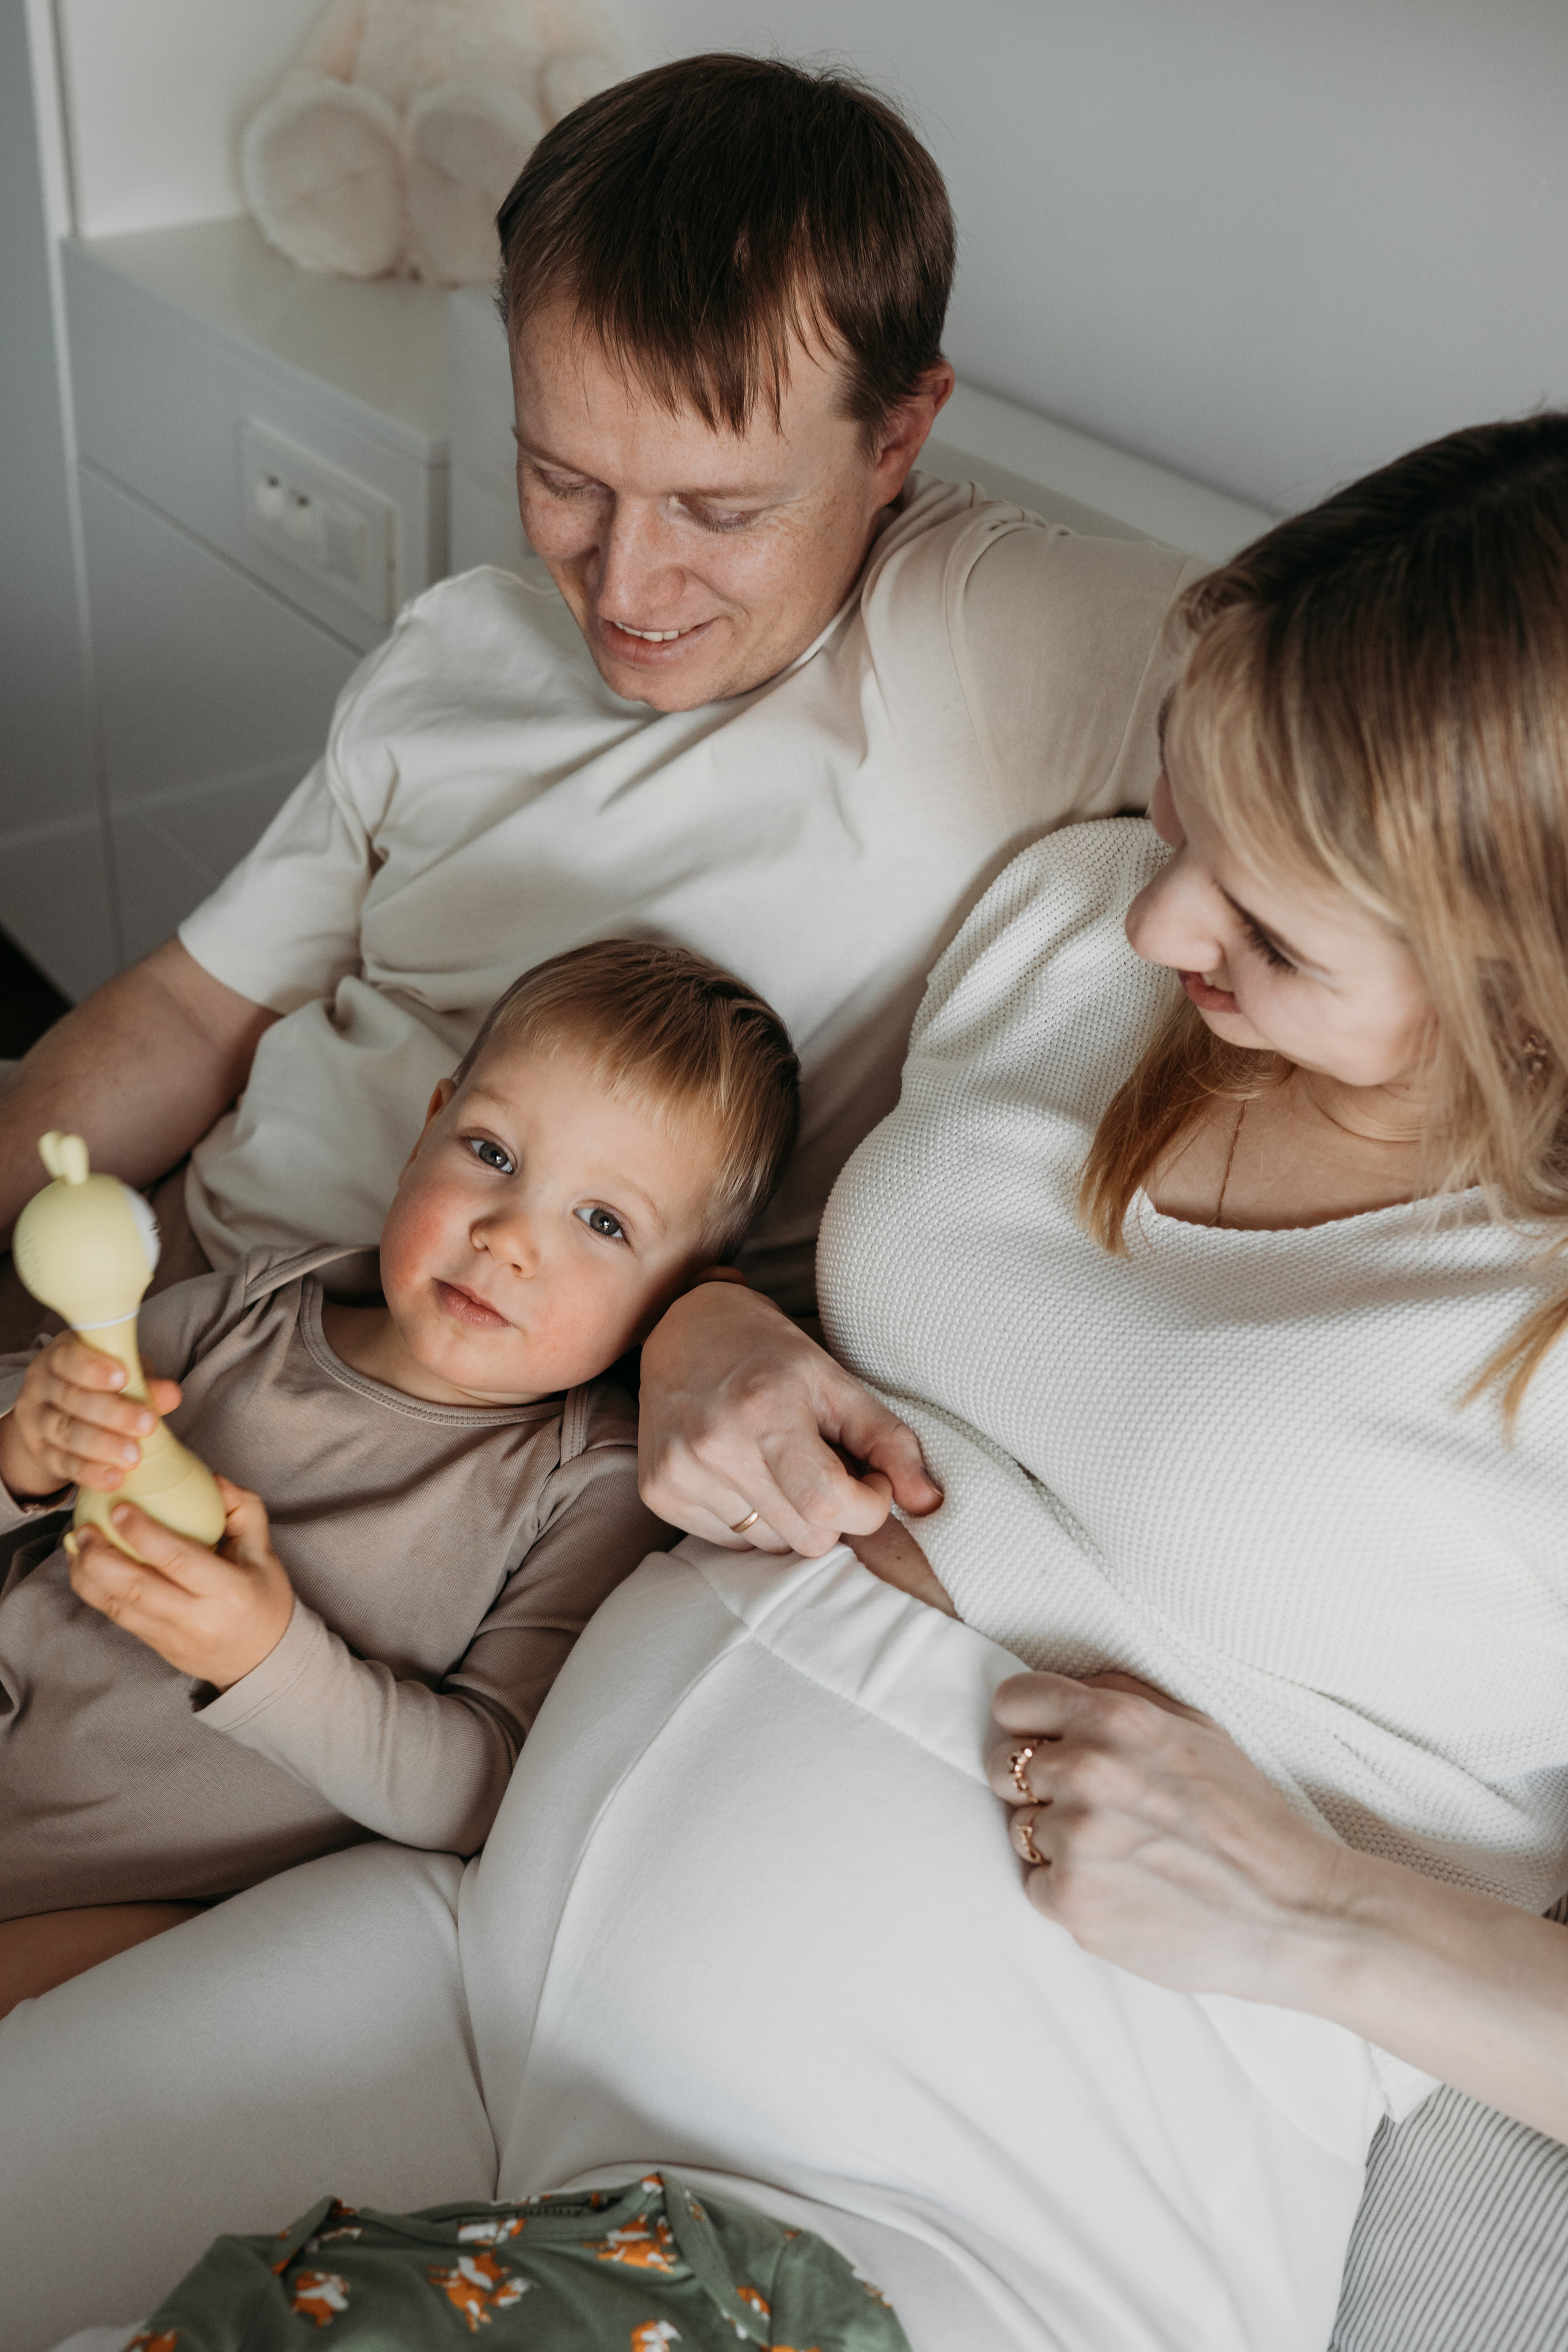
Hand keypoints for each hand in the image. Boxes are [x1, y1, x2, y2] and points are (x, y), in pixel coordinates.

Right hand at [0, 1334, 181, 1501]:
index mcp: (59, 1356)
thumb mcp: (118, 1374)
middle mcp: (41, 1386)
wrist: (54, 1418)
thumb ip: (142, 1381)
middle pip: (73, 1398)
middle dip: (112, 1412)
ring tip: (134, 1456)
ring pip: (67, 1433)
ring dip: (103, 1445)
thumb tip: (171, 1394)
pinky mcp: (41, 1453)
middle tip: (147, 1424)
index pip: (69, 1358)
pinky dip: (90, 1473)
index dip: (94, 1368)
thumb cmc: (96, 1386)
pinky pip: (63, 1463)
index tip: (123, 1377)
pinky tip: (113, 1478)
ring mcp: (36, 1421)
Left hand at [67, 1477, 293, 1689]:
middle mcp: (196, 1617)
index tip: (120, 1508)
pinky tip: (84, 1568)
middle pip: (136, 1587)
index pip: (177, 1559)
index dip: (143, 1534)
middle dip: (101, 1556)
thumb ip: (243, 1510)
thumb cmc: (263, 1598)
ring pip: (117, 1606)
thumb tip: (211, 1478)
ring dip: (87, 1575)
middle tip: (84, 1528)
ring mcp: (172, 1636)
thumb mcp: (264, 1552)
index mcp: (227, 1590)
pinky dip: (94, 1591)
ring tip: (76, 1544)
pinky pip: (117, 1616)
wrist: (261, 1660)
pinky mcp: (155, 1645)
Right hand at [638, 1280, 940, 1554]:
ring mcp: (680, 1471)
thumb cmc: (772, 1355)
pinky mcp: (657, 1491)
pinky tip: (742, 1471)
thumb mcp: (838, 1383)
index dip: (868, 1506)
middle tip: (824, 1468)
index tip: (870, 1479)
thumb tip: (930, 1504)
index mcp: (766, 1410)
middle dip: (831, 1513)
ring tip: (776, 1463)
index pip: (829, 1505)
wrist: (684, 1326)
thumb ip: (890, 1443)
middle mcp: (715, 1445)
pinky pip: (730, 1541)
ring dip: (789, 1517)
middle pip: (805, 1537)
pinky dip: (750, 1518)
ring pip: (770, 1545)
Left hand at [987, 1669, 1349, 2001]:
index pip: (1012, 1702)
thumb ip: (1121, 1697)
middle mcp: (1087, 1773)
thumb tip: (1064, 1686)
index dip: (1027, 1723)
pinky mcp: (1073, 1903)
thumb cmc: (1247, 1818)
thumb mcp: (1196, 1727)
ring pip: (1020, 1830)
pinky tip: (1121, 1890)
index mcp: (1115, 1721)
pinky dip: (1069, 1890)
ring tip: (1119, 1852)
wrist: (1291, 1912)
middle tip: (1089, 1805)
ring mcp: (1076, 1841)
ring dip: (1057, 1841)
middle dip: (1037, 1784)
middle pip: (1002, 1766)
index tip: (1044, 1741)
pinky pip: (1035, 1885)